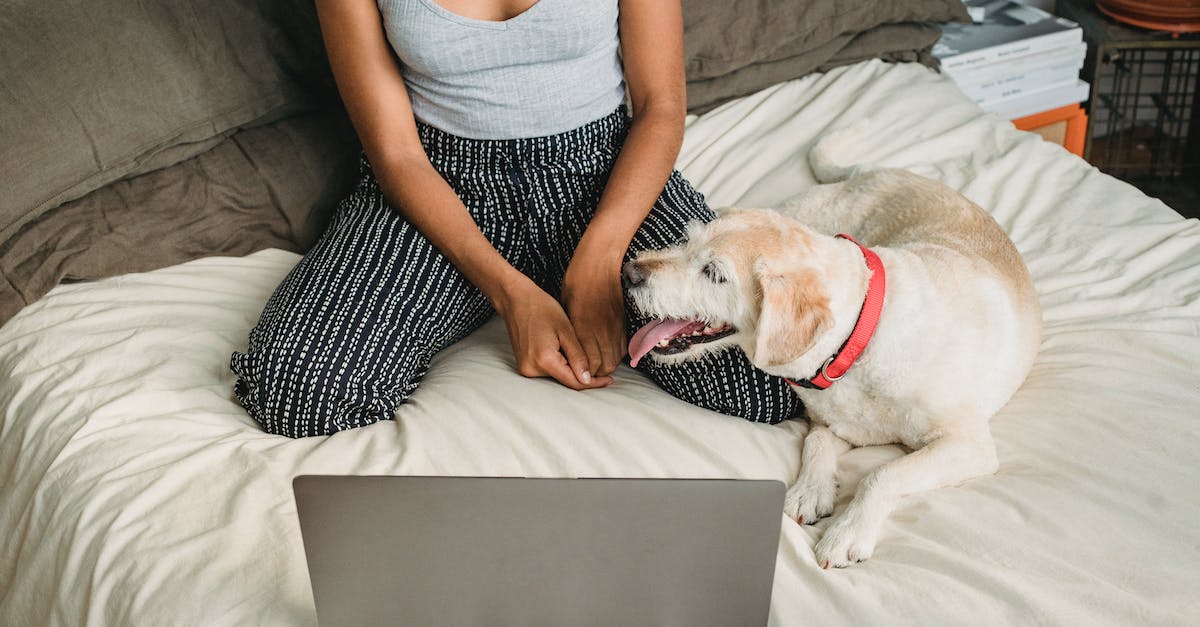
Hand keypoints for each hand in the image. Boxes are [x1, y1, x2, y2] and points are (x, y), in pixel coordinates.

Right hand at [495, 278, 613, 389]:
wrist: (516, 300)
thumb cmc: (541, 308)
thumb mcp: (566, 331)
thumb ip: (578, 357)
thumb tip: (587, 380)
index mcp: (544, 360)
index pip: (574, 382)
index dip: (593, 383)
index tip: (608, 380)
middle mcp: (532, 369)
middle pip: (565, 381)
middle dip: (582, 375)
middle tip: (600, 367)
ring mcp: (526, 368)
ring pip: (557, 376)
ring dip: (570, 369)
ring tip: (577, 351)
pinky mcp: (524, 365)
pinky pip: (547, 370)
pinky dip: (560, 364)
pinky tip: (564, 350)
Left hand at [561, 254, 626, 377]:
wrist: (598, 264)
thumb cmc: (576, 283)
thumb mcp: (565, 309)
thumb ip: (571, 333)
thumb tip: (572, 351)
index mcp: (581, 328)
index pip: (587, 363)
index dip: (584, 372)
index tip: (579, 372)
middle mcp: (599, 331)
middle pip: (604, 365)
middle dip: (596, 372)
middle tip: (589, 370)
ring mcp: (614, 327)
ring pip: (615, 359)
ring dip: (608, 364)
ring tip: (599, 362)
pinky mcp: (623, 322)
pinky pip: (624, 347)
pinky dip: (617, 353)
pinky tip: (609, 349)